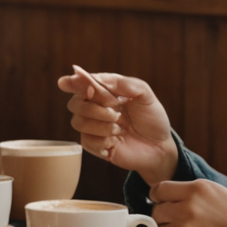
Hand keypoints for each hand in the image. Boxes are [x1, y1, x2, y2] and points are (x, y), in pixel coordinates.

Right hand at [57, 70, 179, 185]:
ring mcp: (93, 127)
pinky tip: (115, 142)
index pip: (80, 84)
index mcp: (104, 92)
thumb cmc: (152, 118)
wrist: (161, 146)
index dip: (71, 82)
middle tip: (117, 114)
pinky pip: (86, 141)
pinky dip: (102, 141)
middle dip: (94, 109)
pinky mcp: (95, 146)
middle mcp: (94, 108)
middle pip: (74, 104)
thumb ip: (126, 84)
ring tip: (120, 129)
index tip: (66, 83)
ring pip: (78, 123)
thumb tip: (100, 80)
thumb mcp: (145, 96)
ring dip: (101, 126)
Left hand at [150, 180, 226, 226]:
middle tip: (171, 216)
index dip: (157, 196)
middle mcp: (188, 206)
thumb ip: (190, 191)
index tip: (159, 200)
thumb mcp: (215, 191)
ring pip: (159, 226)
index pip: (160, 189)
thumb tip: (167, 195)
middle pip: (156, 210)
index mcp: (196, 188)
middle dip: (161, 213)